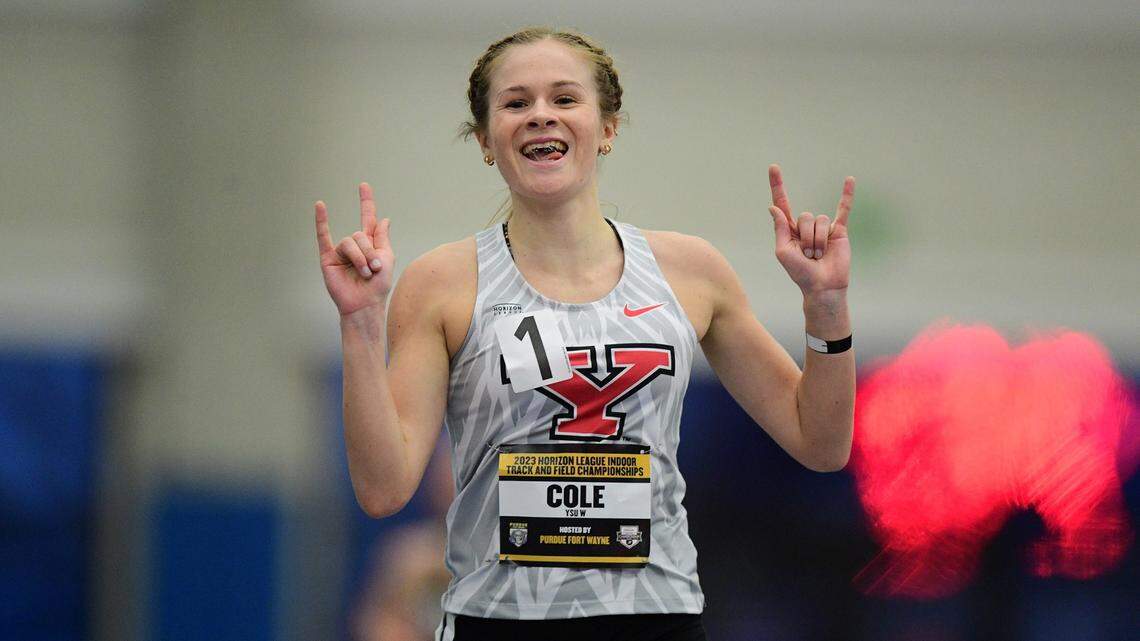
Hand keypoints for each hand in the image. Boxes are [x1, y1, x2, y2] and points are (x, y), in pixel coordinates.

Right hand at [315, 183, 394, 316]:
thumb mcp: (387, 259)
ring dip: (360, 258)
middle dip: (370, 253)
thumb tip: (383, 218)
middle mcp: (354, 246)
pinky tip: (321, 206)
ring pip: (349, 242)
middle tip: (374, 270)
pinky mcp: (328, 259)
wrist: (365, 305)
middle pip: (361, 235)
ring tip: (365, 273)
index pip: (367, 218)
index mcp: (370, 244)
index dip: (366, 202)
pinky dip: (321, 221)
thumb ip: (382, 238)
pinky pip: (323, 237)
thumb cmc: (378, 286)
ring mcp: (340, 252)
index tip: (363, 186)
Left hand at [766, 164, 854, 296]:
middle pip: (804, 217)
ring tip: (819, 255)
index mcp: (789, 229)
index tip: (773, 167)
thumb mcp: (783, 252)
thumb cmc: (800, 273)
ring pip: (820, 221)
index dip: (777, 186)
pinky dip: (847, 195)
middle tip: (808, 255)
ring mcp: (823, 227)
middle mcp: (806, 226)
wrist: (822, 286)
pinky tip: (849, 180)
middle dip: (806, 238)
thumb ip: (780, 228)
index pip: (782, 203)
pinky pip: (843, 209)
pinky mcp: (839, 230)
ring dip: (819, 241)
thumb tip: (773, 207)